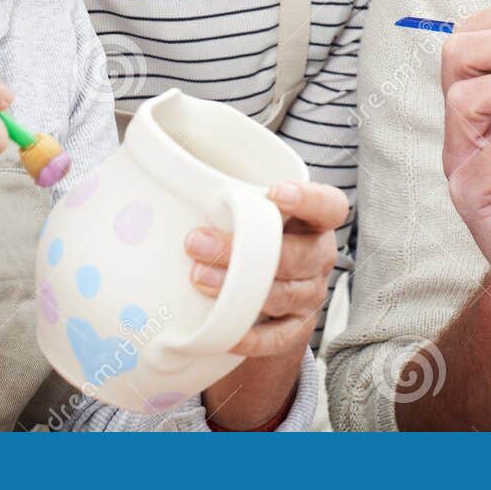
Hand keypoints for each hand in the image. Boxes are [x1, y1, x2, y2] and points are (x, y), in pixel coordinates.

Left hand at [188, 180, 347, 428]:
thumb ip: (225, 188)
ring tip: (197, 278)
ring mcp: (310, 294)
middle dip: (245, 249)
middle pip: (297, 254)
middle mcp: (319, 256)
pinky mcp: (296, 328)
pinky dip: (250, 335)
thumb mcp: (247, 208)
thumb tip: (160, 152)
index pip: (329, 205)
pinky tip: (221, 329)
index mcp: (315, 219)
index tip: (273, 192)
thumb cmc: (249, 233)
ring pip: (284, 293)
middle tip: (196, 241)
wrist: (262, 292)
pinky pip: (277, 337)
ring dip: (239, 288)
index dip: (308, 199)